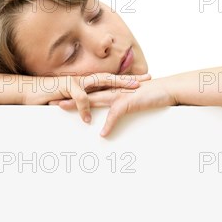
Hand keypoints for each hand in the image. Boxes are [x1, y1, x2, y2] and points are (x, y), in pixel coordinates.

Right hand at [26, 72, 151, 123]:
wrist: (29, 91)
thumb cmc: (48, 96)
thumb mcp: (69, 99)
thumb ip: (82, 101)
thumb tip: (93, 109)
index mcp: (85, 82)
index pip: (108, 80)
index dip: (124, 80)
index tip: (140, 80)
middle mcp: (83, 80)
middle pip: (110, 77)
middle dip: (127, 79)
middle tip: (144, 81)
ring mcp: (75, 81)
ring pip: (100, 83)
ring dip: (115, 87)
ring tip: (128, 94)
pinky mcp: (66, 87)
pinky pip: (81, 98)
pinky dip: (85, 108)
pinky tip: (87, 119)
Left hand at [50, 77, 177, 136]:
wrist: (169, 88)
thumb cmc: (152, 94)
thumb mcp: (133, 99)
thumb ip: (121, 104)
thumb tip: (114, 112)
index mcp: (113, 89)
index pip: (90, 91)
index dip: (75, 94)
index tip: (61, 96)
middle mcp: (113, 90)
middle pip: (86, 93)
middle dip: (69, 97)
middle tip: (52, 100)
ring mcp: (120, 94)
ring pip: (95, 99)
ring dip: (79, 104)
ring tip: (64, 108)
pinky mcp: (129, 101)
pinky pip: (116, 113)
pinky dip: (108, 124)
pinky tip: (102, 133)